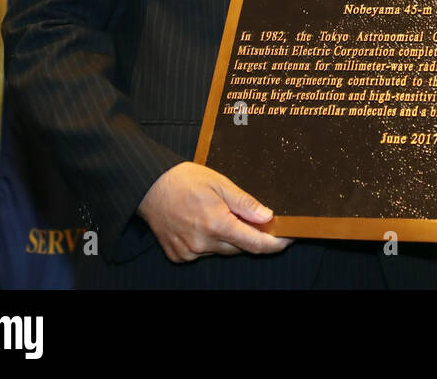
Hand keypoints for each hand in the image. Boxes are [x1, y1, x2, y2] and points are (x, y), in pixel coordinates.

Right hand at [137, 162, 291, 262]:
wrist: (148, 186)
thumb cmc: (184, 180)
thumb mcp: (220, 183)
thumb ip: (245, 203)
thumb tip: (268, 217)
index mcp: (217, 224)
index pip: (255, 244)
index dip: (275, 244)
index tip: (288, 238)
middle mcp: (203, 243)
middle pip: (240, 248)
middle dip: (250, 236)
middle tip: (255, 218)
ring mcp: (189, 252)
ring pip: (222, 250)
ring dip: (229, 237)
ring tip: (220, 213)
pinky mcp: (179, 255)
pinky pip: (204, 252)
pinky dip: (210, 241)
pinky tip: (203, 222)